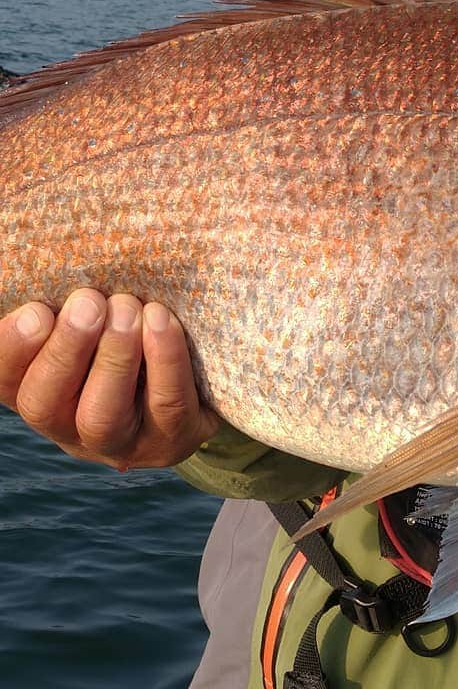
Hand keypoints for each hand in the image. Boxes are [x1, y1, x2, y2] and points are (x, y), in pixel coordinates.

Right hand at [0, 289, 217, 469]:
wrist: (206, 379)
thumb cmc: (137, 332)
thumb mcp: (99, 320)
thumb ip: (72, 301)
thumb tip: (41, 247)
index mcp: (42, 391)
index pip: (7, 379)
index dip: (12, 348)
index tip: (35, 309)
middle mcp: (70, 425)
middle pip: (45, 402)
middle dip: (65, 348)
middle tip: (89, 302)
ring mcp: (122, 441)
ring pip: (102, 414)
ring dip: (113, 356)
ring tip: (127, 308)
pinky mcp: (173, 438)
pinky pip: (166, 403)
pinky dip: (164, 359)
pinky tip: (162, 321)